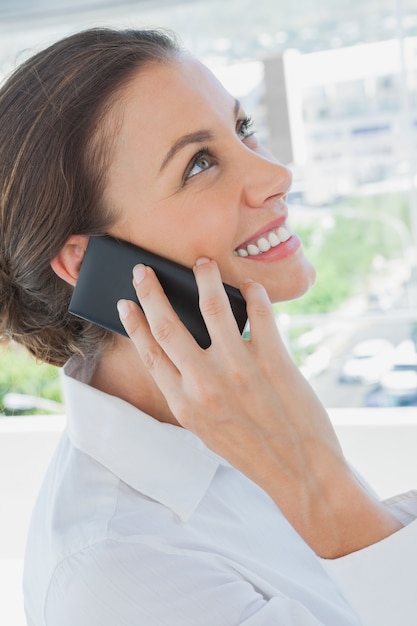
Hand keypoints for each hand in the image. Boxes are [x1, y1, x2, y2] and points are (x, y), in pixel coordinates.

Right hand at [117, 258, 401, 557]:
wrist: (300, 471)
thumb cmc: (251, 450)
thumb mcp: (206, 428)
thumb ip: (190, 391)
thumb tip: (185, 349)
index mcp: (183, 403)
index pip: (149, 352)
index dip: (134, 323)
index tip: (126, 302)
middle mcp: (204, 384)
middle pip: (167, 325)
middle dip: (151, 291)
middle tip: (144, 269)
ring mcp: (239, 369)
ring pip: (212, 307)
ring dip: (205, 278)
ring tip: (203, 263)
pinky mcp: (273, 360)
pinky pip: (259, 313)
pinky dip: (253, 293)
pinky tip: (250, 285)